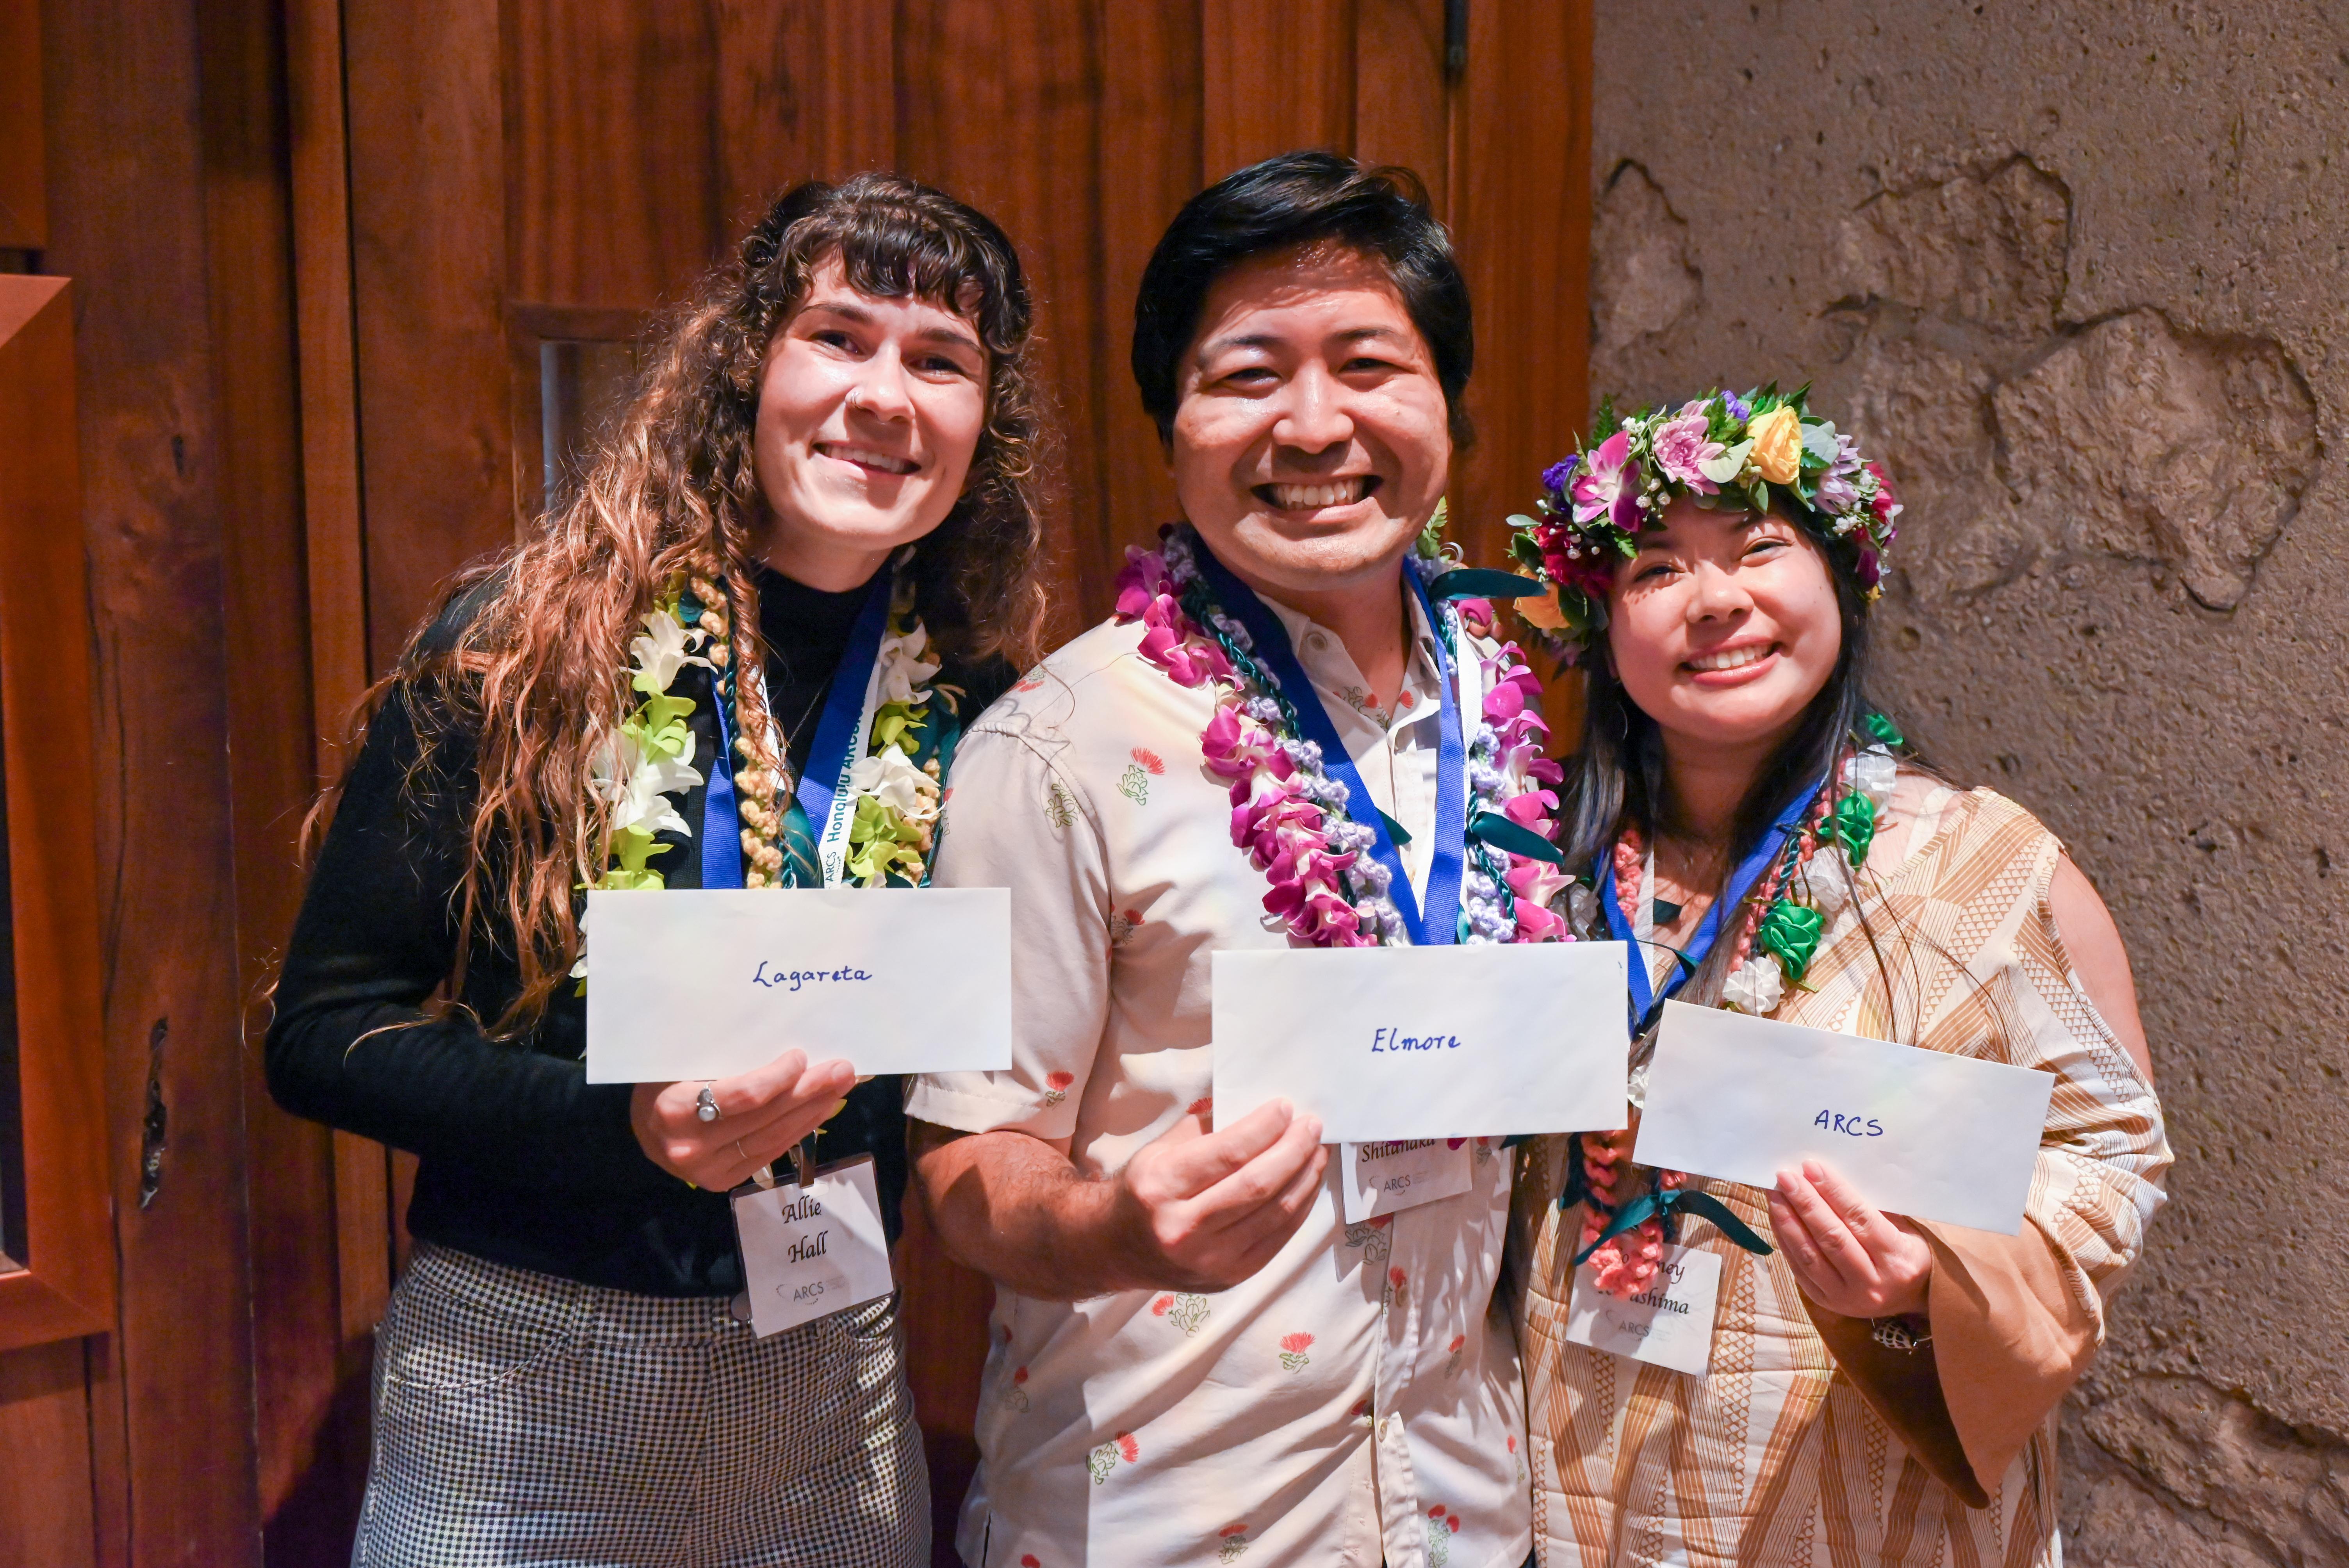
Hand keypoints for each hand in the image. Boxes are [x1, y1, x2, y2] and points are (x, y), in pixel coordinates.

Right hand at [630, 1048, 858, 1190]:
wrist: (643, 1128)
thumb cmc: (663, 1082)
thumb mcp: (679, 1059)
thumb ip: (719, 1052)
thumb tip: (777, 1030)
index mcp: (674, 1109)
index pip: (742, 1096)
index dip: (778, 1077)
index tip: (801, 1055)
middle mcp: (690, 1146)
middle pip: (764, 1117)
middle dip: (809, 1091)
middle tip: (843, 1069)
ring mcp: (707, 1170)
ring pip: (773, 1137)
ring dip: (813, 1110)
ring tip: (840, 1087)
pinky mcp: (722, 1181)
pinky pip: (769, 1152)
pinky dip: (798, 1129)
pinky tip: (819, 1110)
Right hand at [1106, 1099, 1328, 1292]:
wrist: (1117, 1249)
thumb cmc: (1144, 1189)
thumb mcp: (1160, 1150)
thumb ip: (1206, 1130)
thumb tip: (1261, 1113)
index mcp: (1161, 1187)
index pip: (1227, 1153)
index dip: (1264, 1128)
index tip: (1286, 1107)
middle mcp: (1183, 1228)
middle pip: (1257, 1185)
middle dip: (1293, 1151)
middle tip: (1313, 1126)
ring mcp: (1209, 1260)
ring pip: (1275, 1214)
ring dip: (1305, 1178)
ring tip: (1318, 1151)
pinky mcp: (1230, 1278)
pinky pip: (1278, 1239)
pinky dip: (1300, 1208)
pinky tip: (1307, 1183)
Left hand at [1767, 1159, 1932, 1319]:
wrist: (1909, 1298)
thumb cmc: (1903, 1251)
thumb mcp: (1903, 1229)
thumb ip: (1872, 1208)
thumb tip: (1829, 1178)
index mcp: (1897, 1259)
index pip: (1860, 1219)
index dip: (1834, 1192)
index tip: (1811, 1167)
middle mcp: (1872, 1282)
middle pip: (1832, 1238)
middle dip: (1806, 1203)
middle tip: (1785, 1177)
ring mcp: (1847, 1297)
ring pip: (1811, 1256)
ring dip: (1788, 1221)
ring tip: (1775, 1194)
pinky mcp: (1826, 1302)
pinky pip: (1799, 1269)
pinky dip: (1785, 1241)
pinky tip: (1777, 1218)